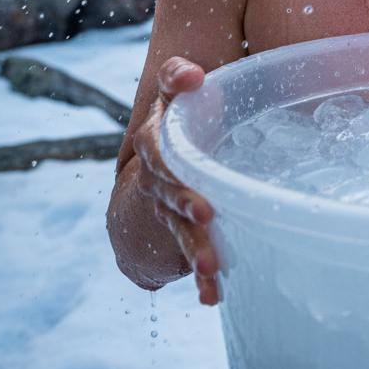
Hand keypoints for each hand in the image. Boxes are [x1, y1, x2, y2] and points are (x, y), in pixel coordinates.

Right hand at [133, 56, 220, 304]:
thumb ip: (178, 78)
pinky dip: (202, 278)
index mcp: (157, 141)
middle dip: (185, 203)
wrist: (156, 166)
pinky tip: (212, 295)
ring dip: (194, 247)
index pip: (157, 143)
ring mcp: (169, 208)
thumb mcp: (173, 95)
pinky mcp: (185, 232)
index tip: (195, 148)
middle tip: (205, 212)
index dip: (171, 147)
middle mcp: (158, 177)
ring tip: (209, 265)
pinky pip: (192, 255)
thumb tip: (192, 74)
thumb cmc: (178, 117)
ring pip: (180, 229)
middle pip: (169, 191)